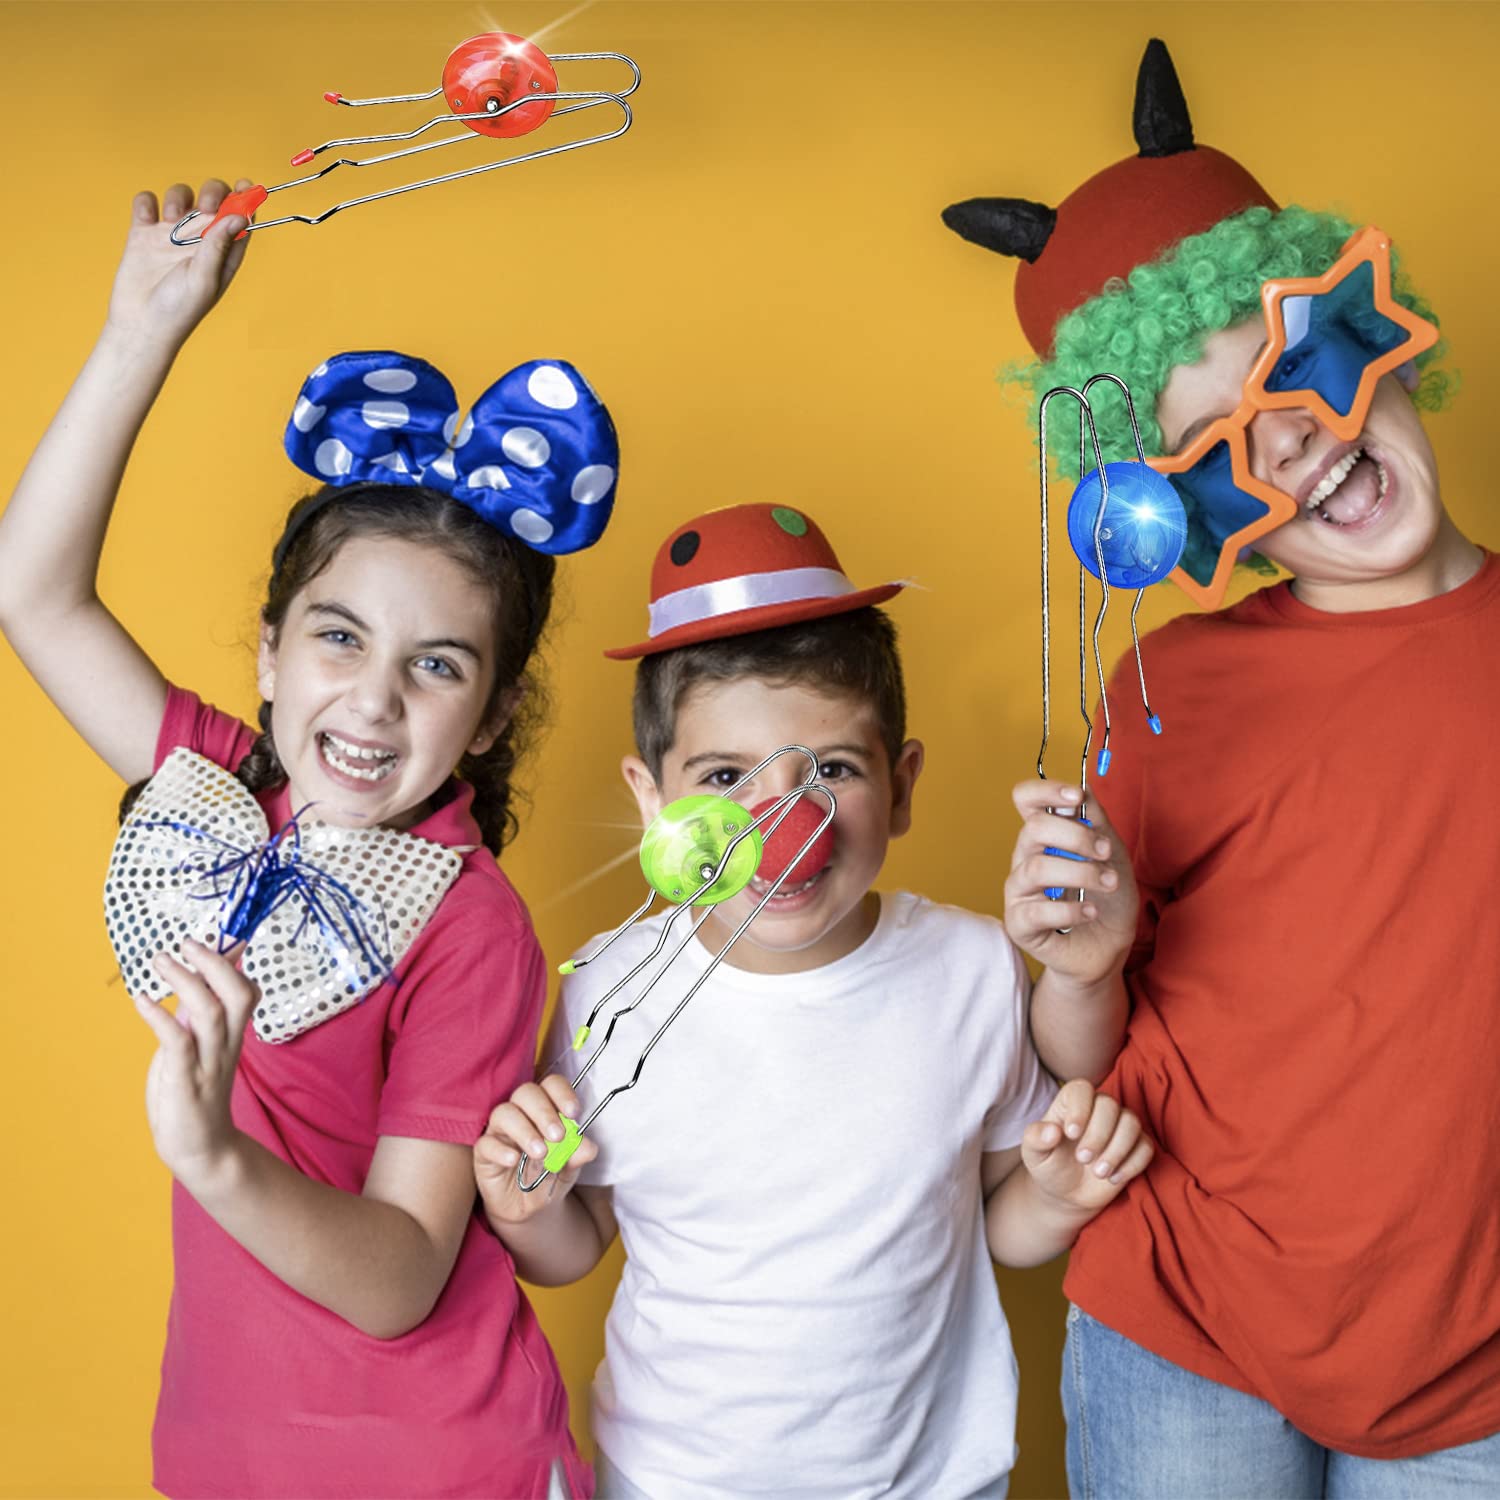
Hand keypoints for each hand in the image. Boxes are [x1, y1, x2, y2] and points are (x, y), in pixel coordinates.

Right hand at [103, 180, 253, 354]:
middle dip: (212, 193)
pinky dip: (146, 202)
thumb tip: (240, 216)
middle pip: (213, 201)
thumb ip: (219, 245)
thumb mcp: (204, 278)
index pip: (241, 219)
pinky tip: (147, 219)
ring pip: (182, 196)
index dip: (245, 200)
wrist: (140, 323)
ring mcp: (172, 235)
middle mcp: (200, 241)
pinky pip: (147, 203)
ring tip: (172, 219)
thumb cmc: (179, 310)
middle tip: (205, 205)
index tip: (245, 186)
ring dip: (179, 197)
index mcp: (223, 253)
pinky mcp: (145, 233)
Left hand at [133, 939, 255, 1190]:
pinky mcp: (186, 1080)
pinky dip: (159, 1016)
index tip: (218, 934)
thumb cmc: (194, 1093)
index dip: (234, 961)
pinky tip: (141, 1000)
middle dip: (216, 964)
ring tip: (160, 961)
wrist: (199, 1147)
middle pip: (238, 995)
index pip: (245, 990)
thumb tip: (195, 975)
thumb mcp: (196, 1047)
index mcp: (231, 1035)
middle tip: (188, 944)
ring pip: (211, 1012)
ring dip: (186, 980)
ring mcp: (208, 1062)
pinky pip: (178, 1042)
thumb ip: (196, 1013)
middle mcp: (225, 1044)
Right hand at [474, 1075, 597, 1225]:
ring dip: (525, 1130)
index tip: (573, 1113)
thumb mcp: (570, 1167)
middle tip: (558, 1136)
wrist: (529, 1208)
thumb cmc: (549, 1176)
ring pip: (504, 1113)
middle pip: (526, 1093)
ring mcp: (500, 1131)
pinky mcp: (483, 1152)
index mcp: (545, 1108)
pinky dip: (501, 1150)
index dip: (562, 1093)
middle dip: (544, 1112)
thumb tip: (588, 1147)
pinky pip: (486, 1143)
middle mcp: (521, 1113)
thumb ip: (578, 1154)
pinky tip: (514, 1160)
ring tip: (540, 1152)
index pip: (551, 1085)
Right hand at [1004, 779, 1137, 985]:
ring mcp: (1019, 891)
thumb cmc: (1107, 898)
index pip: (1026, 800)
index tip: (1075, 797)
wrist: (1109, 947)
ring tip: (1108, 883)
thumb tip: (1083, 792)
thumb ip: (1096, 823)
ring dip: (1081, 872)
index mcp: (1044, 836)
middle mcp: (1025, 858)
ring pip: (1037, 868)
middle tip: (1104, 852)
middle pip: (1033, 829)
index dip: (1046, 791)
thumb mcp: (1112, 854)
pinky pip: (1038, 911)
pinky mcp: (1020, 924)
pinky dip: (1072, 909)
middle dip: (1077, 836)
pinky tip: (1090, 912)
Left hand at [1022, 1079, 1152, 1214]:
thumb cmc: (1049, 1165)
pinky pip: (1146, 1147)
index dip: (1080, 1109)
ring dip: (1117, 1150)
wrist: (1067, 1192)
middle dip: (1098, 1135)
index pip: (1082, 1089)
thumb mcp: (1033, 1154)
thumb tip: (1052, 1132)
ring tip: (1098, 1172)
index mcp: (1071, 1102)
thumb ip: (1035, 1138)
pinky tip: (1113, 1178)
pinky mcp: (1136, 1146)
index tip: (1071, 1134)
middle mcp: (1098, 1108)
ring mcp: (1119, 1126)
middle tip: (1083, 1159)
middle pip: (1110, 1105)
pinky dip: (1132, 1164)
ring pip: (1132, 1123)